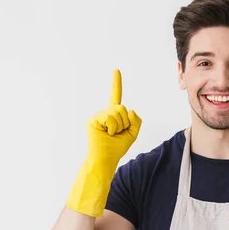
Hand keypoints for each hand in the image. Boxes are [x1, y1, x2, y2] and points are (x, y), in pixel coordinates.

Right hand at [66, 69, 141, 216]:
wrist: (106, 159)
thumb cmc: (117, 147)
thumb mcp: (133, 134)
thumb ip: (136, 120)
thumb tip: (129, 110)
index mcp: (114, 115)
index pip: (116, 96)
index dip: (116, 83)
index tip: (116, 70)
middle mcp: (105, 113)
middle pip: (122, 108)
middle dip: (124, 122)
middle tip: (117, 133)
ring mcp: (98, 116)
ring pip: (116, 112)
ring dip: (118, 126)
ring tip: (111, 134)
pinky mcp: (93, 120)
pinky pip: (109, 118)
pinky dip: (112, 127)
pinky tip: (106, 133)